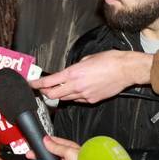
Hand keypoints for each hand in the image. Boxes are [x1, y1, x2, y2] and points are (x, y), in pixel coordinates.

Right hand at [26, 136, 103, 159]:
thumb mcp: (68, 151)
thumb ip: (56, 147)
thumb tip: (46, 139)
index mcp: (69, 148)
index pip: (53, 143)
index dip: (43, 143)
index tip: (34, 144)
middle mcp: (68, 158)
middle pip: (51, 155)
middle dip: (42, 155)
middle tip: (31, 155)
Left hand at [30, 50, 151, 103]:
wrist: (126, 70)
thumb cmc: (110, 61)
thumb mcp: (87, 58)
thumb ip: (75, 67)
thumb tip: (70, 72)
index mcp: (73, 73)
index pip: (49, 82)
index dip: (37, 84)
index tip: (32, 84)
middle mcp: (77, 86)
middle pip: (53, 95)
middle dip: (45, 93)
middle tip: (42, 89)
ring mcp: (85, 95)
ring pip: (65, 99)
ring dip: (60, 95)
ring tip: (58, 90)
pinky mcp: (93, 100)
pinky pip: (78, 100)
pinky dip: (74, 97)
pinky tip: (76, 91)